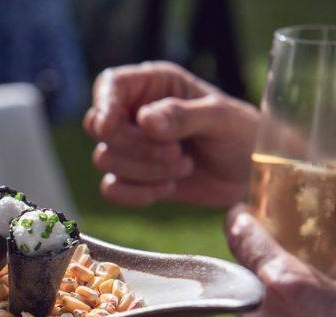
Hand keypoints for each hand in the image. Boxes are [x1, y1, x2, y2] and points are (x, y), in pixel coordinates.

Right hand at [84, 61, 259, 207]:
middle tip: (176, 154)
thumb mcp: (222, 119)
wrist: (252, 176)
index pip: (110, 85)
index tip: (111, 126)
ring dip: (145, 171)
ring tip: (183, 167)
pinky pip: (111, 189)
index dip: (104, 104)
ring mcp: (131, 147)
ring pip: (104, 159)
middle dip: (135, 147)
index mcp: (155, 85)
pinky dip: (137, 194)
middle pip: (101, 127)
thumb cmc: (243, 135)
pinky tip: (167, 188)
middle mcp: (135, 112)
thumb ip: (183, 116)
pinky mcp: (133, 178)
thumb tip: (144, 120)